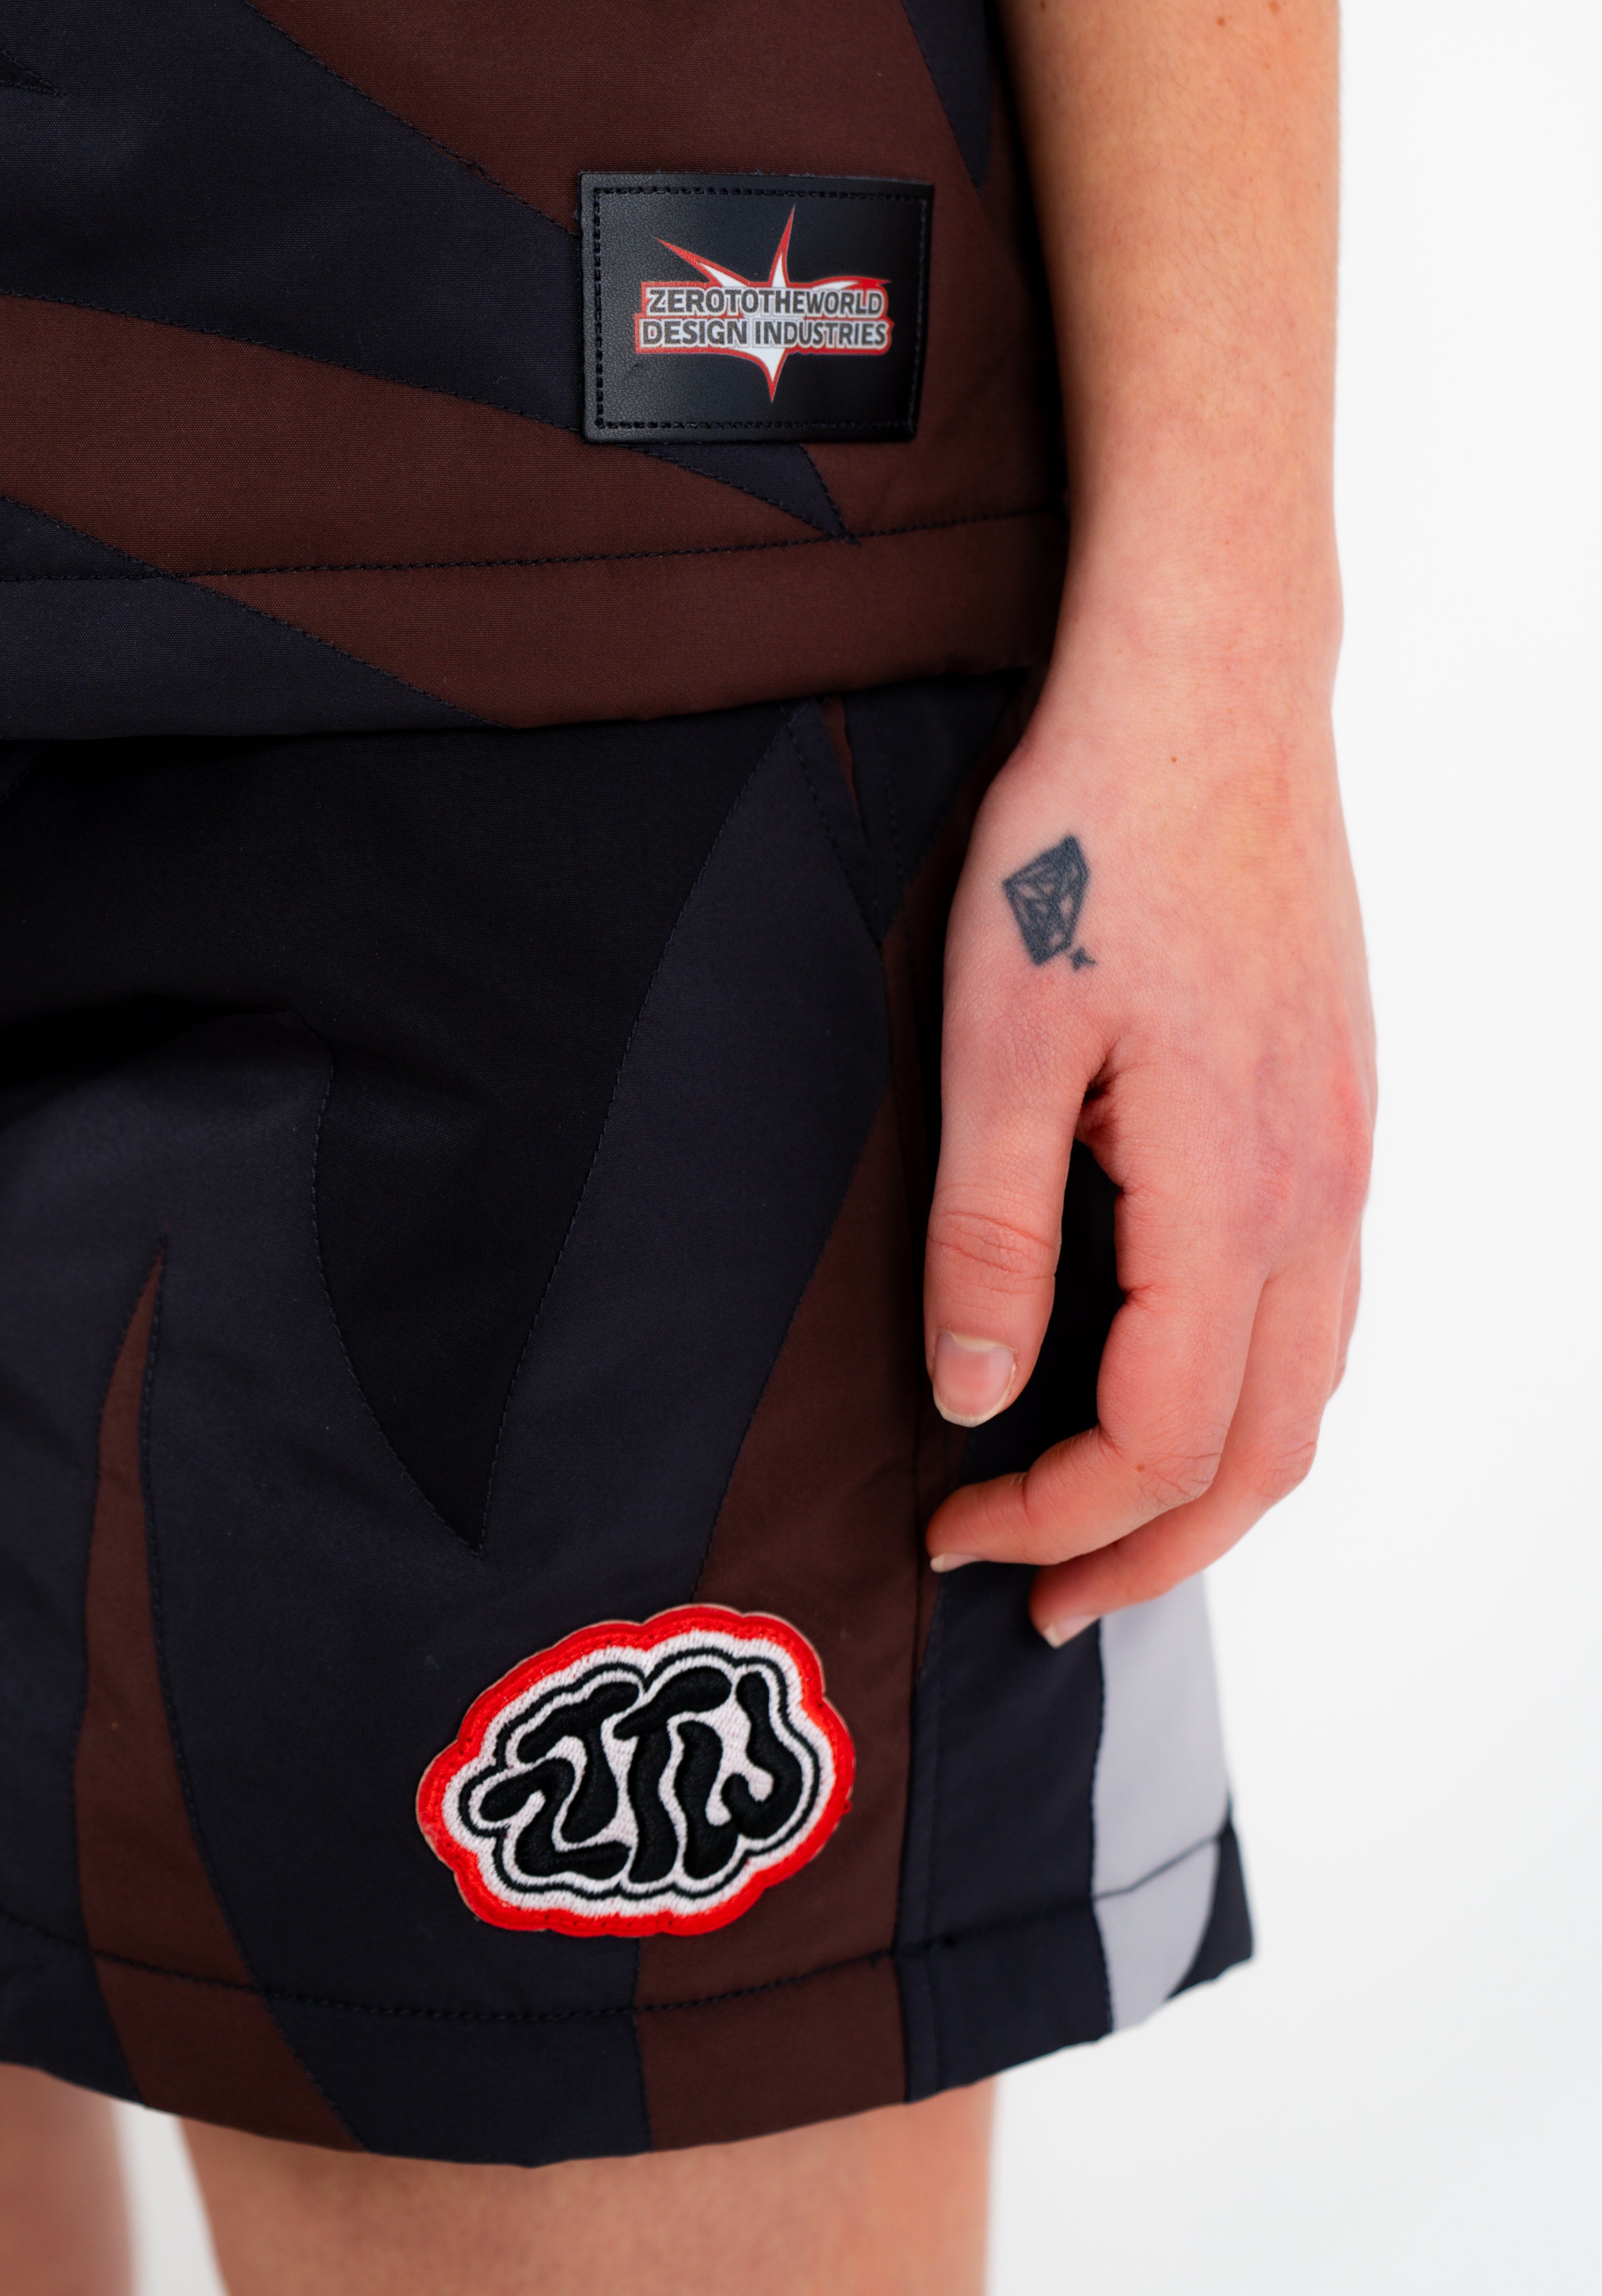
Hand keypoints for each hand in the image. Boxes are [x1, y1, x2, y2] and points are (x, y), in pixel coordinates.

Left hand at [920, 621, 1373, 1642]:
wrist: (1206, 698)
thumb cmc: (1091, 843)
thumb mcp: (998, 1038)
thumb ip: (989, 1230)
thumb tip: (979, 1393)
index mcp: (1232, 1193)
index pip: (1162, 1436)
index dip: (1054, 1514)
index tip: (953, 1527)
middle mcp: (1318, 1195)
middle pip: (1263, 1451)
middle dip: (1149, 1548)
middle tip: (1044, 1597)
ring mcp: (1343, 1153)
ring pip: (1307, 1386)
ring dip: (1209, 1481)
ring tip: (1106, 1522)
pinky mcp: (1334, 1110)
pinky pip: (1318, 1305)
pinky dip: (1251, 1389)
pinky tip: (1175, 1377)